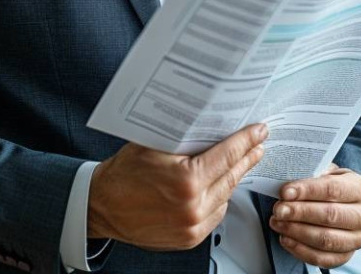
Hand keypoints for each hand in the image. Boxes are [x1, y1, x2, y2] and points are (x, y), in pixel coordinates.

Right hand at [87, 123, 266, 251]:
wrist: (101, 206)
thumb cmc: (122, 174)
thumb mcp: (153, 144)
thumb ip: (185, 137)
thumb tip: (213, 121)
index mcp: (186, 180)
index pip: (228, 155)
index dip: (246, 140)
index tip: (259, 131)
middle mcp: (193, 206)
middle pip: (232, 176)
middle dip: (247, 157)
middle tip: (258, 143)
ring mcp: (192, 226)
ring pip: (227, 196)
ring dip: (235, 178)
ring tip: (242, 162)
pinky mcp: (189, 239)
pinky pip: (216, 214)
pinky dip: (220, 198)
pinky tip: (222, 185)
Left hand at [269, 166, 360, 268]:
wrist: (344, 206)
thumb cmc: (330, 187)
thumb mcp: (326, 174)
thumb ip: (311, 176)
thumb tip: (289, 182)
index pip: (333, 189)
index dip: (307, 191)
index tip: (285, 192)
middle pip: (330, 215)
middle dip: (300, 212)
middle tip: (279, 210)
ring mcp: (357, 239)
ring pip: (326, 239)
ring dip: (297, 232)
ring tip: (277, 223)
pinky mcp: (346, 256)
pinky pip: (322, 258)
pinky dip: (300, 250)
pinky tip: (285, 239)